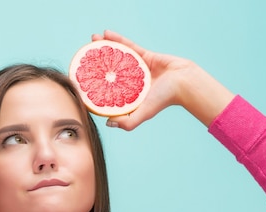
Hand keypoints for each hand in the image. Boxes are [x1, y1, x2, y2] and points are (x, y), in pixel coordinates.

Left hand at [93, 30, 234, 129]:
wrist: (184, 82)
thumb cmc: (164, 100)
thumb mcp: (143, 113)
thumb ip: (127, 122)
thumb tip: (108, 123)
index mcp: (127, 95)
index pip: (106, 90)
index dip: (93, 85)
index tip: (81, 78)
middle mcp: (130, 81)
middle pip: (109, 71)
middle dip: (95, 63)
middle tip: (83, 56)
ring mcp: (136, 68)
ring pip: (117, 56)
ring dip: (104, 47)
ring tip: (92, 40)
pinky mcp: (144, 56)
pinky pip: (128, 46)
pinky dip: (117, 39)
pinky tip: (106, 33)